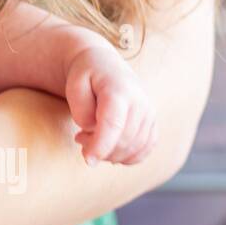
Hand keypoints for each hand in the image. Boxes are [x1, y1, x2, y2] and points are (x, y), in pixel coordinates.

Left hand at [64, 41, 156, 164]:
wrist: (104, 64)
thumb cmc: (86, 75)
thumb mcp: (73, 85)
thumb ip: (81, 110)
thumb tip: (93, 130)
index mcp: (119, 90)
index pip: (113, 124)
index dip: (101, 146)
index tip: (88, 160)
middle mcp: (140, 102)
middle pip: (124, 140)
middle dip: (100, 149)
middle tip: (80, 138)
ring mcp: (150, 114)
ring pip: (135, 148)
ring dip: (111, 153)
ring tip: (91, 139)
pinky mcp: (152, 124)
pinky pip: (145, 150)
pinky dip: (127, 157)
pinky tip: (111, 151)